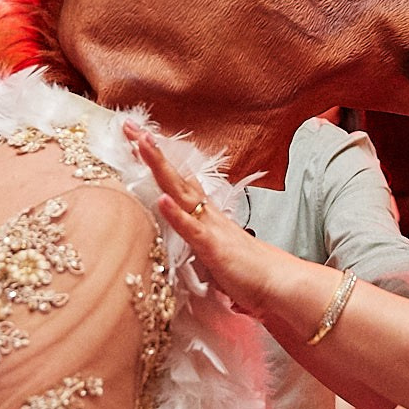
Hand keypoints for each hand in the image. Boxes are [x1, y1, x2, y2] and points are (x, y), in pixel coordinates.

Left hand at [126, 122, 289, 314]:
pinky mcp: (213, 247)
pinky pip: (191, 228)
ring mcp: (210, 227)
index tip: (137, 138)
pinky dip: (176, 213)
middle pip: (173, 176)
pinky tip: (162, 199)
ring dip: (159, 167)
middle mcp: (207, 214)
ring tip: (141, 144)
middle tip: (128, 125)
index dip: (157, 160)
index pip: (178, 180)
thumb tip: (190, 243)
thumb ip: (202, 243)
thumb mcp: (218, 253)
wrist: (280, 283)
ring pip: (179, 192)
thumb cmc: (249, 273)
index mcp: (206, 215)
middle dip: (150, 151)